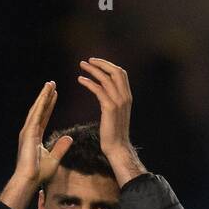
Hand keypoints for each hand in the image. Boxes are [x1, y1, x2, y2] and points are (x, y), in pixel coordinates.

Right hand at [0, 82, 74, 208]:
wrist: (29, 180)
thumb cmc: (39, 174)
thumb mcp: (54, 159)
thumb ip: (61, 147)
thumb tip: (69, 138)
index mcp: (35, 137)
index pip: (44, 117)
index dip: (49, 106)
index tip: (54, 96)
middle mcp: (30, 132)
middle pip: (39, 110)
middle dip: (46, 97)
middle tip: (52, 84)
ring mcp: (27, 131)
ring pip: (37, 109)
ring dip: (43, 96)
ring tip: (50, 84)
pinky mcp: (28, 133)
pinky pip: (36, 115)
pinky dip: (41, 104)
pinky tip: (46, 94)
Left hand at [77, 58, 142, 180]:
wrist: (117, 147)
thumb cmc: (114, 133)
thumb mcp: (116, 113)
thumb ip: (113, 99)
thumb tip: (105, 90)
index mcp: (127, 96)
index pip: (121, 73)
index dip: (108, 65)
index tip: (97, 63)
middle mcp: (125, 97)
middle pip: (115, 71)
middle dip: (101, 63)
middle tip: (88, 61)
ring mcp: (118, 102)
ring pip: (106, 78)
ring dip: (93, 70)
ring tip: (82, 66)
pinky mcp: (110, 108)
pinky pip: (98, 90)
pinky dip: (89, 82)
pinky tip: (80, 80)